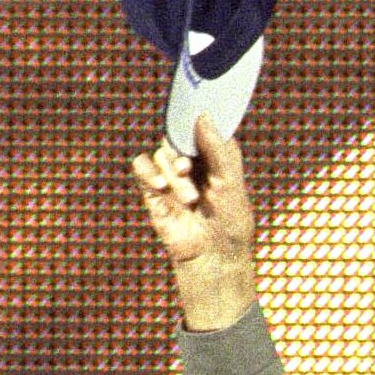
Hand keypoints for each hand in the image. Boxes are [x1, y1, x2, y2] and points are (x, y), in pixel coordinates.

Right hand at [132, 113, 257, 330]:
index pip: (202, 128)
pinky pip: (142, 168)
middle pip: (177, 137)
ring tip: (188, 198)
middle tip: (188, 167)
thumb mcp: (232, 184)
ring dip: (173, 173)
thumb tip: (203, 117)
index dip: (196, 121)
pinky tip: (160, 186)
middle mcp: (193, 164)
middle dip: (181, 150)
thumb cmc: (231, 225)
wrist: (214, 259)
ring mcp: (172, 177)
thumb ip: (219, 151)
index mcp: (215, 158)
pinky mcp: (154, 192)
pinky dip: (148, 172)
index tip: (195, 115)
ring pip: (162, 154)